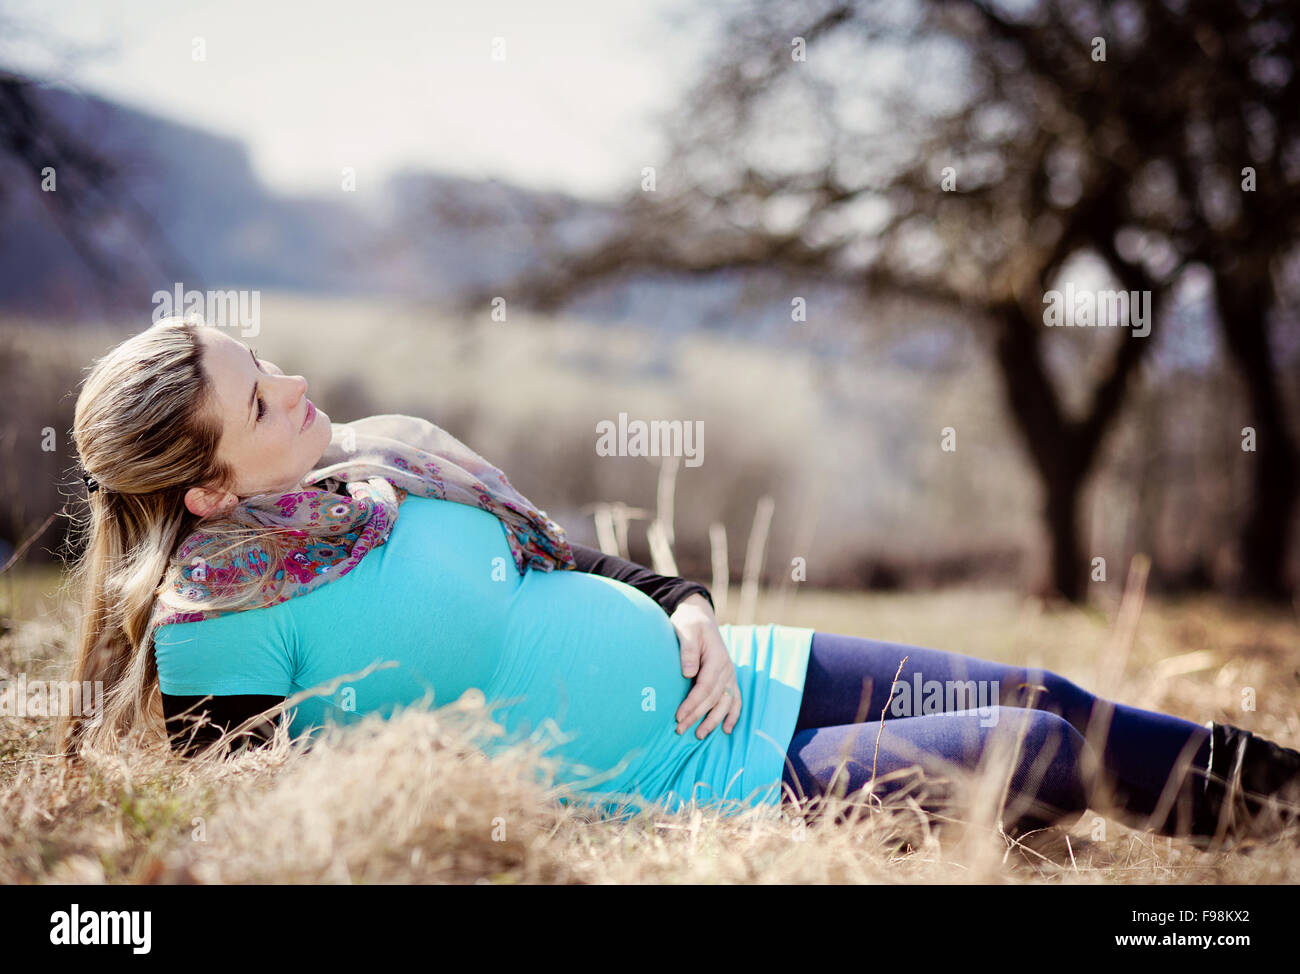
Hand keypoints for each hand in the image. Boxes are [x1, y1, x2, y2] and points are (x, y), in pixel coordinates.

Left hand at [670, 593, 741, 737]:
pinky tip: (727, 729)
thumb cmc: (690, 624)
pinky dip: (733, 715)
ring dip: (713, 721)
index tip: (678, 716)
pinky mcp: (728, 678)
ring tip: (699, 735)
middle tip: (680, 730)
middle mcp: (726, 668)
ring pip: (725, 703)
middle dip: (697, 716)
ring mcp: (729, 674)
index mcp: (717, 657)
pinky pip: (735, 699)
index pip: (705, 686)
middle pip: (713, 698)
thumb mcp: (686, 629)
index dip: (692, 703)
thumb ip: (687, 649)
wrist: (700, 617)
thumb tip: (688, 672)